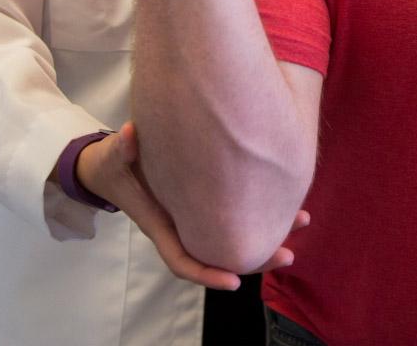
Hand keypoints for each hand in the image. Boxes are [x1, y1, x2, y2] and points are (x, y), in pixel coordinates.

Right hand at [75, 122, 309, 287]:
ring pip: (233, 234)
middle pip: (220, 254)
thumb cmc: (116, 162)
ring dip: (270, 231)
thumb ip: (122, 147)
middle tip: (289, 255)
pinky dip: (263, 209)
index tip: (235, 281)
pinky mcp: (208, 201)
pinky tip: (290, 199)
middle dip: (255, 259)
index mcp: (161, 222)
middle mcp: (183, 225)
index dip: (208, 273)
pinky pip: (236, 213)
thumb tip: (130, 135)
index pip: (184, 260)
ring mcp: (197, 215)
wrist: (113, 165)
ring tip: (303, 220)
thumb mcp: (116, 154)